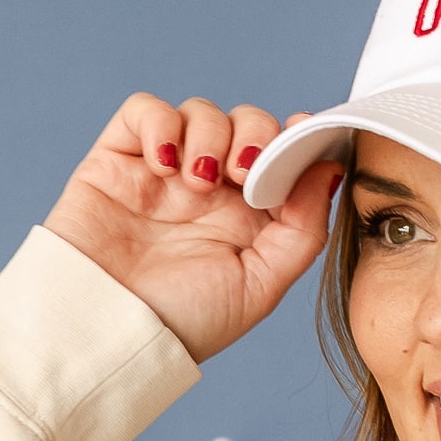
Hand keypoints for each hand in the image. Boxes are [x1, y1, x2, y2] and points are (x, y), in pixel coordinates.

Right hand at [43, 93, 343, 364]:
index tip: (303, 138)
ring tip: (195, 182)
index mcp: (250, 216)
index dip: (296, 138)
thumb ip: (302, 228)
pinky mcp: (120, 158)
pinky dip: (161, 124)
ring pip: (201, 111)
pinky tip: (165, 164)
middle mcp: (211, 189)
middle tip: (241, 174)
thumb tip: (329, 168)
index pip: (282, 154)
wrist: (111, 330)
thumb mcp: (260, 285)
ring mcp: (166, 170)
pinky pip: (146, 111)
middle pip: (247, 123)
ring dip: (209, 136)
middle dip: (254, 136)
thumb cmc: (183, 321)